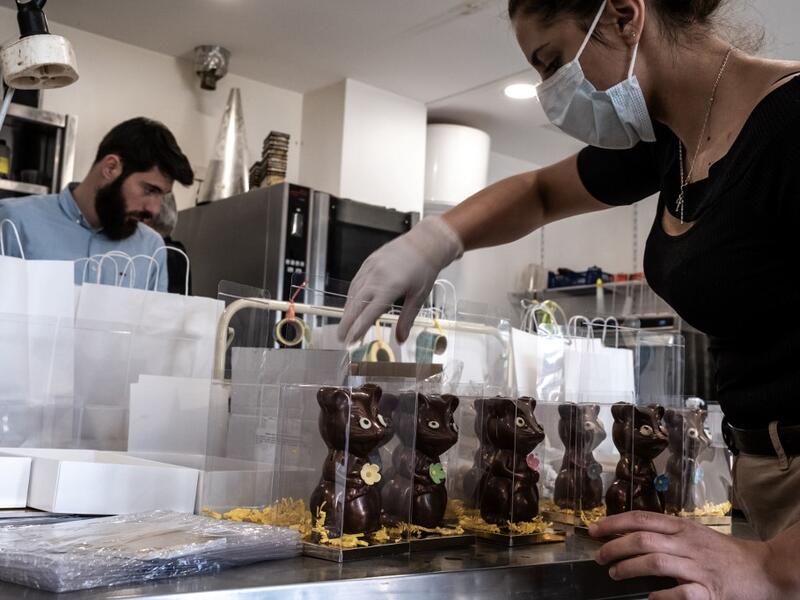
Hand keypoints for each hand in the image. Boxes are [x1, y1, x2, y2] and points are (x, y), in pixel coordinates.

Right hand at [337, 216, 462, 344]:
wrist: (425, 242)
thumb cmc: (424, 269)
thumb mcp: (419, 297)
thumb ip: (407, 319)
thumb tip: (401, 339)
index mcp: (390, 287)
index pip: (369, 313)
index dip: (358, 328)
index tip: (351, 341)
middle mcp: (376, 277)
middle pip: (356, 304)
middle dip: (346, 322)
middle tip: (341, 337)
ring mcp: (370, 268)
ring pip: (353, 293)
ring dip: (348, 310)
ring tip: (345, 325)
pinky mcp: (368, 262)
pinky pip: (356, 281)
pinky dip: (351, 295)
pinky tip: (351, 304)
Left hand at [592, 511, 777, 599]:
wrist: (764, 570)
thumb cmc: (724, 553)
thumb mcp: (694, 534)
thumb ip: (666, 534)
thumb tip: (629, 536)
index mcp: (683, 527)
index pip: (641, 518)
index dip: (614, 523)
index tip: (594, 530)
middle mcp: (687, 544)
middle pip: (643, 539)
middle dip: (615, 547)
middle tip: (600, 557)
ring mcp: (698, 567)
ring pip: (655, 562)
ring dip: (629, 568)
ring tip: (615, 573)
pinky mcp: (709, 591)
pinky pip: (680, 593)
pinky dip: (661, 596)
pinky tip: (650, 597)